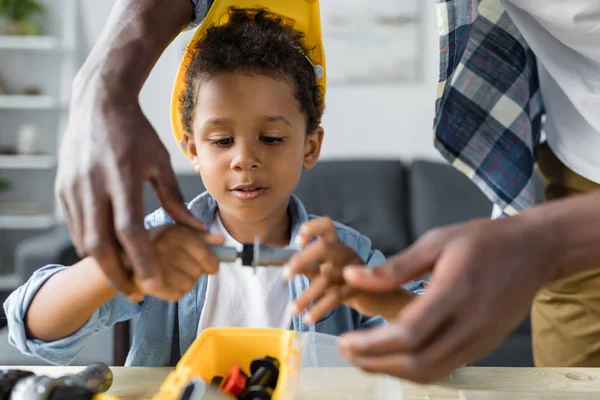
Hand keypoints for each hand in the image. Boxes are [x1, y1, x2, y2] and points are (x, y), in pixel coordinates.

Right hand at [56, 85, 205, 301]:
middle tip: (137, 295)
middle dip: (119, 276)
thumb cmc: (135, 132)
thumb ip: (175, 199)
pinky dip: (92, 246)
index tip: (154, 285)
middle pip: (101, 245)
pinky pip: (76, 228)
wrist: (98, 103)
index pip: (130, 231)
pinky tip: (109, 254)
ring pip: (85, 241)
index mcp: (122, 178)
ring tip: (127, 278)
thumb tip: (197, 229)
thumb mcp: (160, 162)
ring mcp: (74, 189)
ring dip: (105, 265)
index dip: (141, 262)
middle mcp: (93, 186)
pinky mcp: (64, 190)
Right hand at [140, 224, 223, 300]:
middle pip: (198, 272)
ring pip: (188, 285)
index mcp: (173, 232)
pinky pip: (175, 295)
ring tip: (172, 274)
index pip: (204, 253)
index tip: (211, 266)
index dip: (212, 263)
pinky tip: (165, 283)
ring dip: (184, 283)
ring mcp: (152, 265)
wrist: (121, 256)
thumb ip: (201, 236)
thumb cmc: (155, 244)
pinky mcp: (144, 284)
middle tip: (183, 267)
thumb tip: (221, 240)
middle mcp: (162, 246)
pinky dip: (174, 292)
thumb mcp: (178, 233)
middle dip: (195, 272)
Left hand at [283, 217, 413, 323]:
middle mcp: (345, 253)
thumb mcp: (327, 271)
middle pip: (324, 248)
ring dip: (306, 295)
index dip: (311, 229)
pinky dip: (319, 309)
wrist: (380, 298)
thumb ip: (309, 267)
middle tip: (284, 275)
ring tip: (293, 310)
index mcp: (336, 245)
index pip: (326, 226)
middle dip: (302, 260)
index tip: (298, 241)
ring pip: (327, 278)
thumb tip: (284, 265)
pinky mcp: (358, 289)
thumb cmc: (347, 281)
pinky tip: (309, 318)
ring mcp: (354, 270)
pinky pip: (336, 297)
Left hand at [337, 216, 557, 383]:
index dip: (372, 344)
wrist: (534, 251)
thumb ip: (394, 267)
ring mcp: (480, 340)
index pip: (408, 333)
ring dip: (391, 371)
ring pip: (430, 372)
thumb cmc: (484, 241)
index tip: (345, 341)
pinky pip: (445, 369)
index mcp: (455, 291)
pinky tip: (394, 356)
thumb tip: (353, 276)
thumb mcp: (436, 241)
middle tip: (347, 352)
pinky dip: (414, 369)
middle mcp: (470, 323)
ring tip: (364, 357)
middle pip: (417, 362)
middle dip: (375, 364)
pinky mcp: (484, 347)